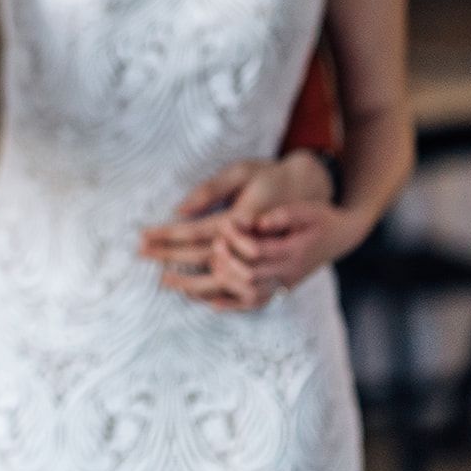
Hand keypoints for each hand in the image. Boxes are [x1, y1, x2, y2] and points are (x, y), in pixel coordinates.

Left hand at [138, 151, 337, 310]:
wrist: (328, 210)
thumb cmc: (278, 180)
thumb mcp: (245, 171)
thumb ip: (213, 189)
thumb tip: (180, 208)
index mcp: (247, 219)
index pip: (200, 232)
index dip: (170, 235)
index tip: (144, 236)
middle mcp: (258, 248)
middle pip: (207, 260)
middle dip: (172, 259)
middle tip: (142, 256)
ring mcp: (270, 269)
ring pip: (225, 283)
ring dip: (192, 283)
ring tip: (164, 282)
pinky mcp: (277, 281)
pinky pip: (246, 297)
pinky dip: (222, 299)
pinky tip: (199, 299)